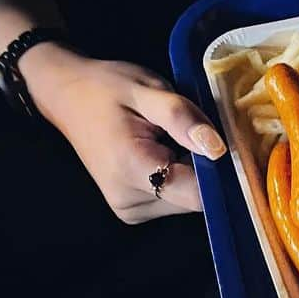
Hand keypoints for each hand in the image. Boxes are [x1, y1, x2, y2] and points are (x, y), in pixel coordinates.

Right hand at [21, 44, 226, 222]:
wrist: (66, 95)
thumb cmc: (106, 87)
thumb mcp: (147, 89)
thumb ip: (182, 118)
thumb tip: (218, 149)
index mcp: (133, 171)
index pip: (197, 194)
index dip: (222, 173)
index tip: (232, 146)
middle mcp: (131, 201)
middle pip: (195, 198)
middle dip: (207, 167)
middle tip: (199, 130)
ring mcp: (130, 210)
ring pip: (187, 199)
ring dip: (193, 171)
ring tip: (178, 138)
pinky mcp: (133, 209)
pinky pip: (174, 198)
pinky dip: (181, 176)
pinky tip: (169, 150)